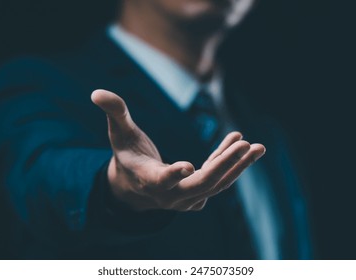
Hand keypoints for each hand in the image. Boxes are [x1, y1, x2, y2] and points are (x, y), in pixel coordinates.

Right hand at [91, 89, 265, 211]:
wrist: (134, 187)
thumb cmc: (127, 155)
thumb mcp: (119, 133)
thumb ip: (114, 113)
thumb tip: (96, 92)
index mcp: (147, 180)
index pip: (160, 181)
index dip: (173, 175)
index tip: (187, 165)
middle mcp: (168, 195)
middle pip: (201, 184)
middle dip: (224, 165)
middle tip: (246, 144)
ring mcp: (185, 198)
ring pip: (216, 185)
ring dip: (237, 166)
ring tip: (258, 147)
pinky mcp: (198, 196)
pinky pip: (218, 180)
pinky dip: (230, 163)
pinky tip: (240, 141)